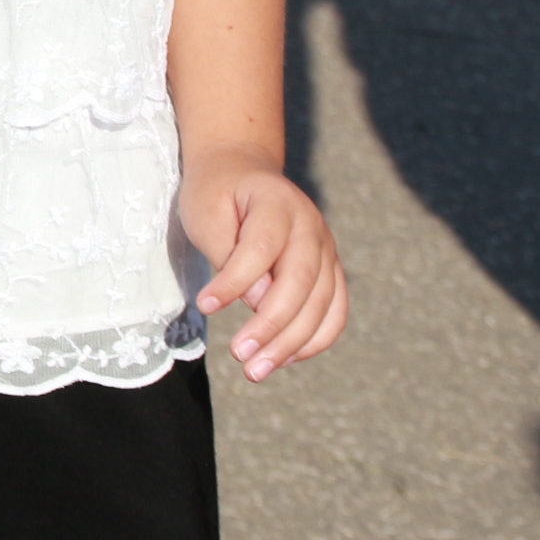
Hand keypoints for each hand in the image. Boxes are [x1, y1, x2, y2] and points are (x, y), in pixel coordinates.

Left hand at [180, 148, 347, 383]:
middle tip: (241, 356)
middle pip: (300, 282)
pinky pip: (335, 312)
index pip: (261, 249)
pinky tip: (284, 358)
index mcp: (277, 202)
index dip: (234, 282)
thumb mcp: (205, 212)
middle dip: (272, 325)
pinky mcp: (331, 270)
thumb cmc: (216, 193)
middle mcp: (311, 226)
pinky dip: (315, 340)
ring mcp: (327, 249)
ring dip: (292, 342)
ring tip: (256, 370)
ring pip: (322, 303)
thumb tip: (260, 303)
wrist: (242, 170)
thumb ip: (229, 255)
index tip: (204, 306)